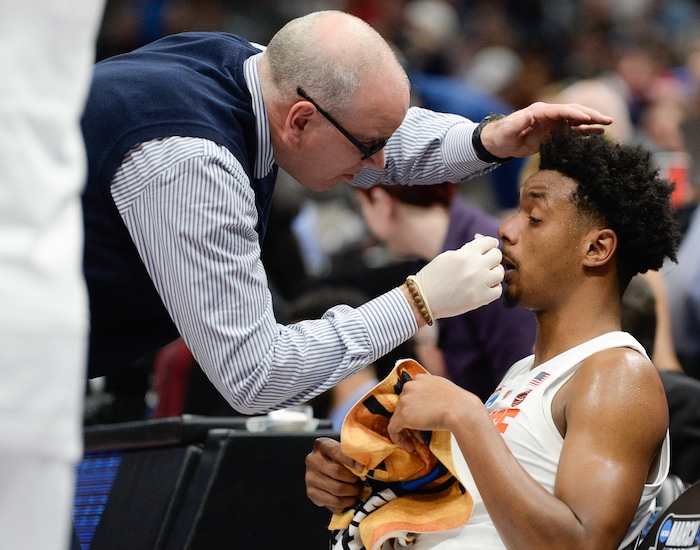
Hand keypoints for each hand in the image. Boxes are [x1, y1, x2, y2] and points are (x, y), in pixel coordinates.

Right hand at [305, 437, 362, 509]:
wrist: (324, 468)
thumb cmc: (338, 458)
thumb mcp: (343, 450)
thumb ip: (352, 454)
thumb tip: (364, 465)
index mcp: (321, 445)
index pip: (337, 452)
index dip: (351, 461)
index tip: (362, 468)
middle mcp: (312, 460)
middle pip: (337, 472)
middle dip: (353, 479)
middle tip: (360, 482)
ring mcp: (310, 477)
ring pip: (336, 489)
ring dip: (351, 492)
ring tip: (357, 490)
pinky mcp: (311, 492)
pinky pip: (333, 501)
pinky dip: (346, 502)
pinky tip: (351, 499)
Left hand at [387, 374, 477, 452]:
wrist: (462, 411)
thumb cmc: (459, 403)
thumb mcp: (444, 389)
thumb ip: (431, 391)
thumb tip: (428, 404)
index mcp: (420, 378)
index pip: (410, 394)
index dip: (415, 408)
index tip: (421, 419)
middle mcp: (409, 386)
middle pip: (403, 406)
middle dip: (411, 421)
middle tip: (421, 433)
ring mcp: (405, 400)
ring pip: (398, 418)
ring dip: (407, 431)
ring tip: (418, 442)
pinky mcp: (403, 415)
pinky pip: (393, 429)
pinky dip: (398, 438)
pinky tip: (409, 446)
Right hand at [413, 235, 503, 319]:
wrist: (423, 299)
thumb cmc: (433, 276)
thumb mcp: (447, 257)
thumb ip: (466, 251)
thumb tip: (484, 246)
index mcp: (464, 254)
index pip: (488, 242)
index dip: (490, 244)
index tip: (490, 247)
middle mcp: (474, 267)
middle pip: (497, 256)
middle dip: (492, 257)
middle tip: (486, 262)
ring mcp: (478, 284)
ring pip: (500, 273)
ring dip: (493, 273)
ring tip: (484, 276)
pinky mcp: (480, 299)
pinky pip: (498, 290)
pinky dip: (492, 288)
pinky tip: (483, 287)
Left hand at [480, 102, 612, 158]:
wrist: (500, 142)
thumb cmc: (502, 135)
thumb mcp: (508, 130)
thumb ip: (518, 123)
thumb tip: (528, 116)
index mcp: (540, 111)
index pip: (560, 110)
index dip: (574, 113)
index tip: (587, 118)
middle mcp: (549, 114)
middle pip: (573, 112)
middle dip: (590, 115)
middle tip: (607, 119)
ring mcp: (553, 123)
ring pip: (576, 120)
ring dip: (592, 122)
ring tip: (609, 123)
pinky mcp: (554, 133)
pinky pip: (573, 131)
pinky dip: (586, 131)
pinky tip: (599, 132)